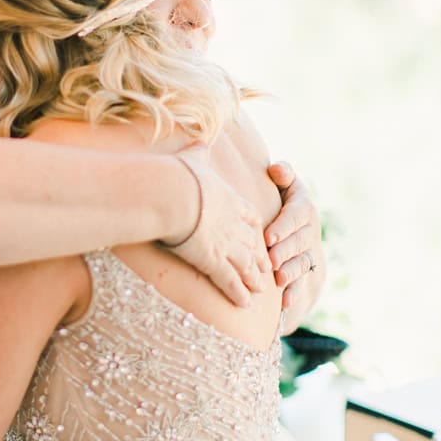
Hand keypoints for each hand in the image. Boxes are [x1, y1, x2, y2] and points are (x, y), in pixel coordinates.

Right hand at [163, 147, 271, 307]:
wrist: (173, 195)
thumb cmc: (178, 177)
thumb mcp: (192, 158)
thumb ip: (198, 150)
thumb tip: (200, 135)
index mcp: (231, 201)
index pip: (248, 218)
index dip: (253, 229)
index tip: (259, 236)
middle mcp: (234, 225)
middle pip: (251, 244)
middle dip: (260, 258)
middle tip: (268, 269)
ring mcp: (227, 245)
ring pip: (246, 266)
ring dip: (254, 280)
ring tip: (260, 290)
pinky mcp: (214, 261)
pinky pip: (230, 282)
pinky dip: (238, 294)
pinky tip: (245, 304)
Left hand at [266, 161, 324, 325]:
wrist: (291, 226)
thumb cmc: (278, 199)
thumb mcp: (283, 185)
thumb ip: (283, 175)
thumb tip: (276, 169)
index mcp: (303, 207)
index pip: (296, 215)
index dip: (284, 227)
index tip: (268, 237)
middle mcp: (309, 230)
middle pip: (300, 241)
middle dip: (285, 251)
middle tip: (271, 259)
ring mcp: (309, 252)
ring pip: (302, 263)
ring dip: (291, 272)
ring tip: (278, 280)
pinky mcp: (306, 271)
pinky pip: (303, 284)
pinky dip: (295, 294)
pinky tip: (285, 303)